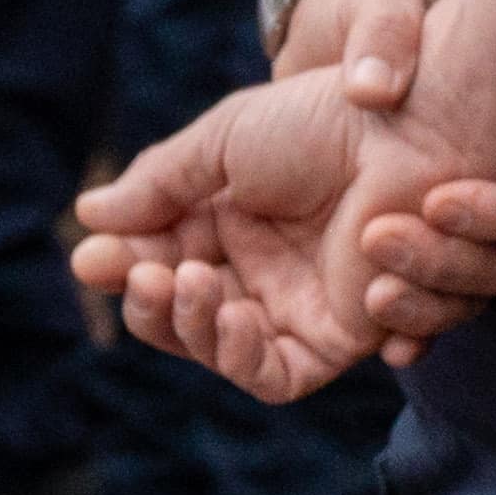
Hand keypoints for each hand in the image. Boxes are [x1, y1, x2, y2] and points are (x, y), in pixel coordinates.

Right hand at [72, 0, 495, 399]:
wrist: (408, 124)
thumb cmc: (323, 119)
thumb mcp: (223, 141)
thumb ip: (159, 185)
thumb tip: (87, 219)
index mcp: (230, 227)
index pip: (160, 270)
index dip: (127, 273)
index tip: (98, 258)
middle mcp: (263, 275)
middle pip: (184, 323)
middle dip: (154, 306)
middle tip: (149, 273)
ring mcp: (301, 308)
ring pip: (226, 356)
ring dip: (194, 330)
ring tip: (188, 282)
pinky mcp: (343, 336)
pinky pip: (283, 375)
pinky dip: (247, 356)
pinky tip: (235, 312)